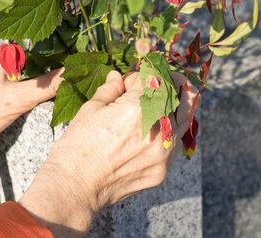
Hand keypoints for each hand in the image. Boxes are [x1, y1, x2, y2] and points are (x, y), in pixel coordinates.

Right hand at [18, 71, 199, 237]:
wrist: (75, 187)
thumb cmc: (77, 147)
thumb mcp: (90, 109)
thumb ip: (111, 90)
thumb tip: (118, 78)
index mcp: (136, 108)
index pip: (154, 78)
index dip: (146, 72)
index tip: (140, 73)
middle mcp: (156, 129)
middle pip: (178, 95)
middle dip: (171, 82)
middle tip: (163, 79)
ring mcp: (162, 152)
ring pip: (185, 119)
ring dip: (180, 103)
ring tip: (172, 96)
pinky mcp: (162, 170)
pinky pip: (176, 143)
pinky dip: (173, 128)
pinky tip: (162, 124)